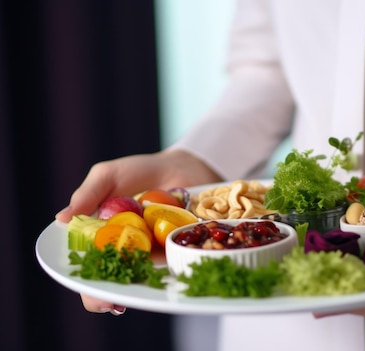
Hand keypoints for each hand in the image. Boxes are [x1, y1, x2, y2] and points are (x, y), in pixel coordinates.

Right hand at [56, 149, 221, 314]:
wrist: (180, 165)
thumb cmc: (138, 171)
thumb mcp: (108, 176)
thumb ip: (88, 194)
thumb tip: (62, 219)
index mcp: (104, 238)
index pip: (91, 268)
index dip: (88, 287)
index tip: (94, 297)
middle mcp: (129, 250)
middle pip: (117, 280)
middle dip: (114, 296)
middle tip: (114, 305)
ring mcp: (155, 250)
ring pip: (147, 277)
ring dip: (146, 288)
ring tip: (143, 294)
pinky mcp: (179, 245)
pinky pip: (175, 260)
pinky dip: (175, 269)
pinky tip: (175, 275)